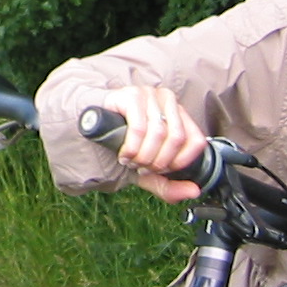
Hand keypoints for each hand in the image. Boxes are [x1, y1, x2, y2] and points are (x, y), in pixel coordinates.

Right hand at [96, 86, 209, 203]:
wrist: (90, 127)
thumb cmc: (122, 145)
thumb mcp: (148, 169)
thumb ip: (169, 184)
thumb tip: (194, 191)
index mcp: (178, 114)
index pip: (196, 140)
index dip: (180, 162)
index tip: (161, 169)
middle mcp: (167, 100)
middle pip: (176, 138)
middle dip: (158, 161)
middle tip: (141, 167)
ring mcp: (149, 95)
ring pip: (158, 133)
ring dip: (143, 156)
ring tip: (131, 161)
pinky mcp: (131, 95)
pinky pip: (139, 128)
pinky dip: (132, 147)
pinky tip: (124, 154)